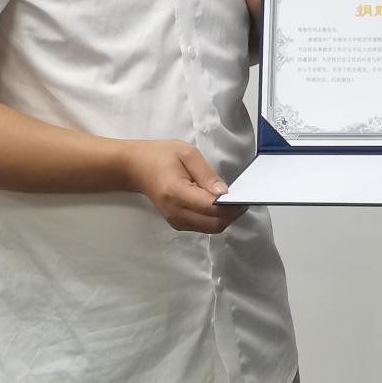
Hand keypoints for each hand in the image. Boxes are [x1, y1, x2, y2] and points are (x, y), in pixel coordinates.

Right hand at [125, 140, 244, 232]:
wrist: (136, 167)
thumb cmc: (161, 155)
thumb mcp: (187, 154)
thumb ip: (207, 174)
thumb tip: (224, 193)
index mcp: (176, 193)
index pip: (210, 208)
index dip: (231, 205)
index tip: (245, 197)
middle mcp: (175, 212)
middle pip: (213, 224)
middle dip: (232, 214)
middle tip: (242, 199)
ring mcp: (175, 221)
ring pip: (210, 229)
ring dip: (225, 218)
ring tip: (231, 201)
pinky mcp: (177, 223)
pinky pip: (203, 226)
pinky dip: (215, 219)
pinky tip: (218, 204)